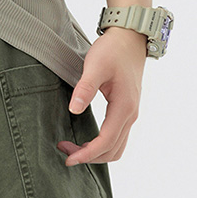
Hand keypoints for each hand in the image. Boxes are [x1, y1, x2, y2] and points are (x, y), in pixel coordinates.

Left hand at [57, 27, 146, 165]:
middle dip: (89, 156)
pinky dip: (103, 145)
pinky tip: (88, 138)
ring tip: (74, 146)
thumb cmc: (113, 50)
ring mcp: (130, 113)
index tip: (69, 158)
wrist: (130, 38)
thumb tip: (74, 110)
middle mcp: (130, 115)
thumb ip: (85, 88)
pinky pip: (117, 137)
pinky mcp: (127, 109)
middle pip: (112, 150)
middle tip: (66, 151)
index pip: (105, 142)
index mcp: (124, 107)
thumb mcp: (95, 65)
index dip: (87, 154)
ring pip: (117, 146)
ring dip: (97, 153)